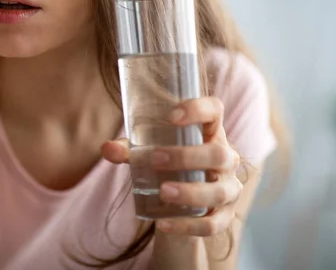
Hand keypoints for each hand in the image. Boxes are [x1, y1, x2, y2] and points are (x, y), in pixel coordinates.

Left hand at [101, 97, 241, 236]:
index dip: (198, 109)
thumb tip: (106, 149)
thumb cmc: (167, 167)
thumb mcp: (148, 155)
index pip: (214, 111)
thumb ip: (129, 151)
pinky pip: (212, 224)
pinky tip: (163, 224)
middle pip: (218, 154)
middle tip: (155, 159)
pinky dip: (187, 226)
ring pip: (219, 191)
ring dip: (190, 191)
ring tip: (162, 192)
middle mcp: (226, 159)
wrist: (181, 206)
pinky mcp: (224, 217)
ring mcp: (229, 189)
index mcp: (209, 134)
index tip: (171, 116)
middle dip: (186, 156)